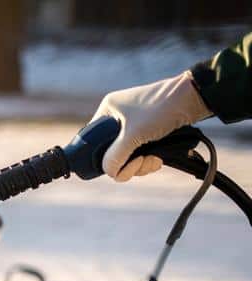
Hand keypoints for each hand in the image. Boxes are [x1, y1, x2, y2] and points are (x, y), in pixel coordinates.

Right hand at [92, 71, 211, 181]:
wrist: (195, 99)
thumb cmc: (160, 109)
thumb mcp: (132, 135)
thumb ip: (115, 156)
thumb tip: (109, 172)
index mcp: (108, 110)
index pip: (94, 140)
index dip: (104, 156)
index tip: (118, 164)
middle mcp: (119, 117)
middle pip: (113, 152)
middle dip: (128, 163)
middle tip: (140, 163)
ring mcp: (135, 125)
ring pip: (128, 156)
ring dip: (140, 164)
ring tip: (154, 160)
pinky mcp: (150, 132)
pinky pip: (141, 153)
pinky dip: (149, 159)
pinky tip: (159, 157)